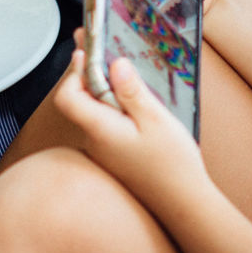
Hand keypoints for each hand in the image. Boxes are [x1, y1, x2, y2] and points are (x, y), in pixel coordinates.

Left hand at [51, 47, 207, 215]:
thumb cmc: (172, 166)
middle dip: (87, 73)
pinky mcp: (113, 157)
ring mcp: (103, 152)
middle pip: (78, 101)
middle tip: (96, 47)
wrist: (183, 205)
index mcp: (101, 130)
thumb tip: (115, 64)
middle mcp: (95, 142)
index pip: (68, 96)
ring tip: (118, 69)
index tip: (86, 51)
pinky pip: (104, 125)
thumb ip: (132, 91)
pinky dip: (111, 107)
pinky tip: (129, 101)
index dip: (73, 72)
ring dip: (101, 89)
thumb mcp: (157, 120)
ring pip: (92, 112)